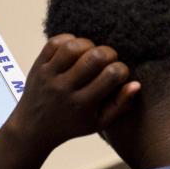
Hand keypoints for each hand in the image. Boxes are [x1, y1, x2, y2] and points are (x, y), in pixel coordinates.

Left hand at [7, 35, 138, 149]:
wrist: (33, 129)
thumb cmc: (71, 125)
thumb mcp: (98, 123)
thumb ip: (120, 105)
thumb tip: (136, 84)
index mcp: (83, 104)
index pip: (110, 76)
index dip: (122, 69)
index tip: (120, 73)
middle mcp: (65, 89)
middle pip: (94, 58)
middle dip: (108, 53)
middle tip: (108, 60)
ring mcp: (50, 76)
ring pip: (74, 47)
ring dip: (89, 44)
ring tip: (91, 53)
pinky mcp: (39, 66)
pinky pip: (55, 43)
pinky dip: (69, 39)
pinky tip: (76, 49)